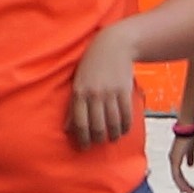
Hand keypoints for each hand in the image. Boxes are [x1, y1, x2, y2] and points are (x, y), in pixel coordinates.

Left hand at [67, 26, 144, 147]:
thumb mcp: (78, 82)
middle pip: (97, 126)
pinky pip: (126, 115)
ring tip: (112, 138)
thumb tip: (67, 128)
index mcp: (79, 92)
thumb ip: (73, 105)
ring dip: (113, 135)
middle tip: (99, 143)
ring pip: (113, 123)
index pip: (80, 123)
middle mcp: (94, 94)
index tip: (84, 147)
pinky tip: (123, 130)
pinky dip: (125, 126)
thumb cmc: (91, 65)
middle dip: (98, 139)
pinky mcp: (124, 90)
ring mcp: (110, 93)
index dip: (82, 139)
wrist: (114, 45)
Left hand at [169, 123, 193, 192]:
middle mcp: (172, 159)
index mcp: (175, 157)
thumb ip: (189, 157)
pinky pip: (178, 175)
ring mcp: (173, 160)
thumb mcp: (191, 149)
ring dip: (184, 186)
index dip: (182, 181)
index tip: (187, 188)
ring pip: (176, 178)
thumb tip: (190, 166)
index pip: (177, 173)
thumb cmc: (189, 134)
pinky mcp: (175, 160)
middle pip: (176, 177)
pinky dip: (183, 182)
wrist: (187, 127)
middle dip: (182, 186)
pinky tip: (187, 187)